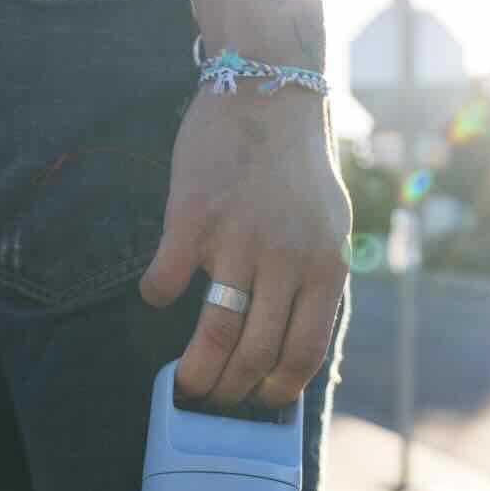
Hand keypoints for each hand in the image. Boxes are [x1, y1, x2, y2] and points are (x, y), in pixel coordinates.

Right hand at [139, 84, 349, 405]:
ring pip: (214, 332)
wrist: (266, 89)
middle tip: (212, 399)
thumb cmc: (297, 162)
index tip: (260, 401)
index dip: (278, 389)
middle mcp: (286, 259)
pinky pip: (167, 281)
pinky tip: (157, 293)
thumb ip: (317, 277)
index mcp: (326, 265)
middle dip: (230, 391)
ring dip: (195, 371)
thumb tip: (296, 341)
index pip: (304, 352)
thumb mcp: (332, 222)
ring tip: (183, 384)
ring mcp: (237, 240)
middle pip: (255, 353)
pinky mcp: (192, 219)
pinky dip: (157, 296)